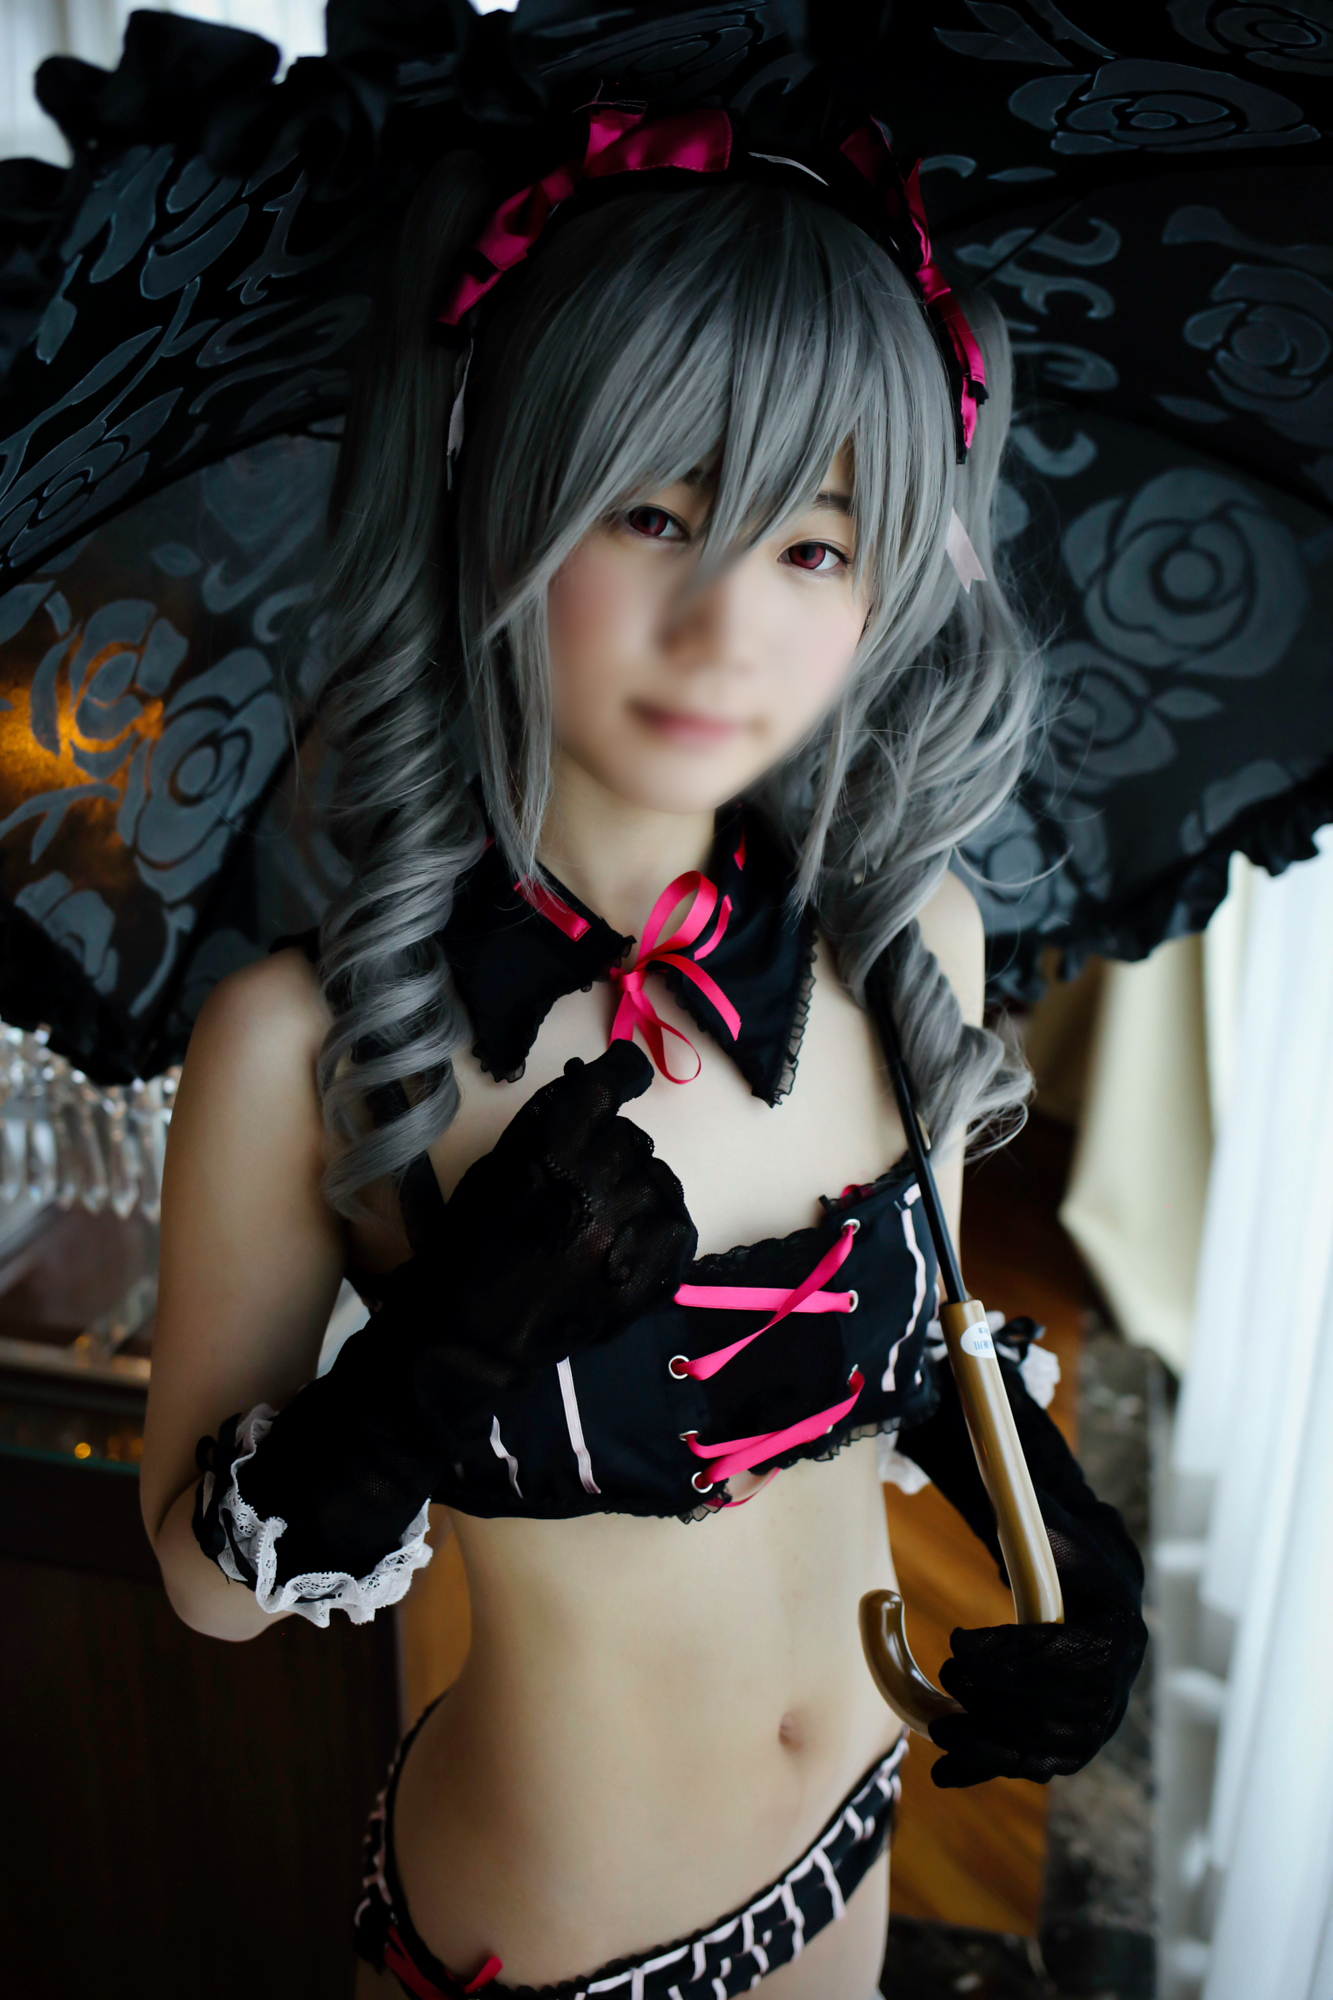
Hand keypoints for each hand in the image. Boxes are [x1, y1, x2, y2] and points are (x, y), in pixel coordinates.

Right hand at [395, 1039, 697, 1392]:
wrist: (478, 1331)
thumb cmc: (475, 1244)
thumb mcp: (495, 1166)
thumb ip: (544, 1125)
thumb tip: (587, 1085)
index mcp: (554, 1153)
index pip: (609, 1085)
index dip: (621, 1073)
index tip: (624, 1075)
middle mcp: (601, 1185)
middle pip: (631, 1137)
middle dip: (610, 1151)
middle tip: (581, 1186)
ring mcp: (632, 1233)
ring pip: (659, 1179)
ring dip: (634, 1190)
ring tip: (599, 1223)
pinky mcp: (654, 1274)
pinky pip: (677, 1225)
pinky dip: (655, 1228)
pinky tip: (623, 1245)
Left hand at [894, 1327, 1146, 1786]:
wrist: (1031, 1499)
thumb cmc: (996, 1460)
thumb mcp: (986, 1437)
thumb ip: (980, 1411)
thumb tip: (956, 1343)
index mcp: (1106, 1569)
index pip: (1097, 1637)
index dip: (1031, 1657)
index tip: (958, 1649)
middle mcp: (1118, 1626)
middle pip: (1091, 1697)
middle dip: (1015, 1704)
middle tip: (946, 1690)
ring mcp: (1103, 1672)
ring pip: (1072, 1735)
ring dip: (1006, 1743)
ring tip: (942, 1732)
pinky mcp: (1074, 1702)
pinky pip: (1051, 1752)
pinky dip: (1000, 1763)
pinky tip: (945, 1768)